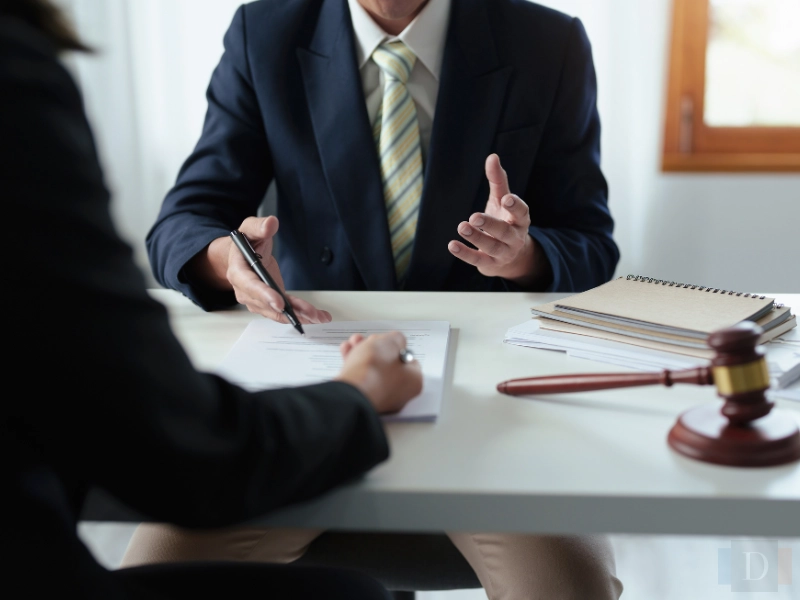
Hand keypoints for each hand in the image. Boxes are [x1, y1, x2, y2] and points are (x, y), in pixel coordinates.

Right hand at [214, 216, 331, 323]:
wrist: (243, 254)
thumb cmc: (246, 242)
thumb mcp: (250, 228)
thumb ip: (259, 226)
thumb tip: (271, 223)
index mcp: (238, 271)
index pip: (250, 285)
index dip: (264, 295)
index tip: (280, 303)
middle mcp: (245, 290)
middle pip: (266, 303)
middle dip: (288, 310)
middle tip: (308, 314)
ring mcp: (257, 299)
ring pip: (277, 312)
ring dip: (298, 316)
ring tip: (318, 317)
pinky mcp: (270, 302)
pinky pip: (285, 311)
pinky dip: (301, 314)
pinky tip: (318, 316)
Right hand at [337, 332, 422, 414]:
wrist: (349, 391)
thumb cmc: (374, 370)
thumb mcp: (391, 342)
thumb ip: (397, 339)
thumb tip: (395, 341)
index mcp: (412, 381)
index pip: (409, 360)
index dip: (396, 347)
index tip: (387, 340)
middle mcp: (398, 393)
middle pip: (387, 364)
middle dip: (375, 348)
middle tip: (368, 340)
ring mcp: (379, 398)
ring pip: (372, 370)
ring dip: (362, 353)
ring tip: (354, 343)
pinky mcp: (362, 399)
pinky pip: (360, 379)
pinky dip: (354, 365)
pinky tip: (347, 353)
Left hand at [448, 154, 537, 283]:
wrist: (509, 256)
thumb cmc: (505, 220)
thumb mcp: (502, 201)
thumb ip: (498, 180)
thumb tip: (492, 156)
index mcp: (520, 220)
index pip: (522, 213)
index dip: (516, 206)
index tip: (506, 199)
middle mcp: (514, 237)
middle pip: (505, 232)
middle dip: (490, 224)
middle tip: (474, 216)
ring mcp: (503, 252)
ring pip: (491, 246)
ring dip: (476, 238)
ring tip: (462, 226)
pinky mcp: (489, 264)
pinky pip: (477, 259)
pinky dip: (465, 253)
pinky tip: (452, 245)